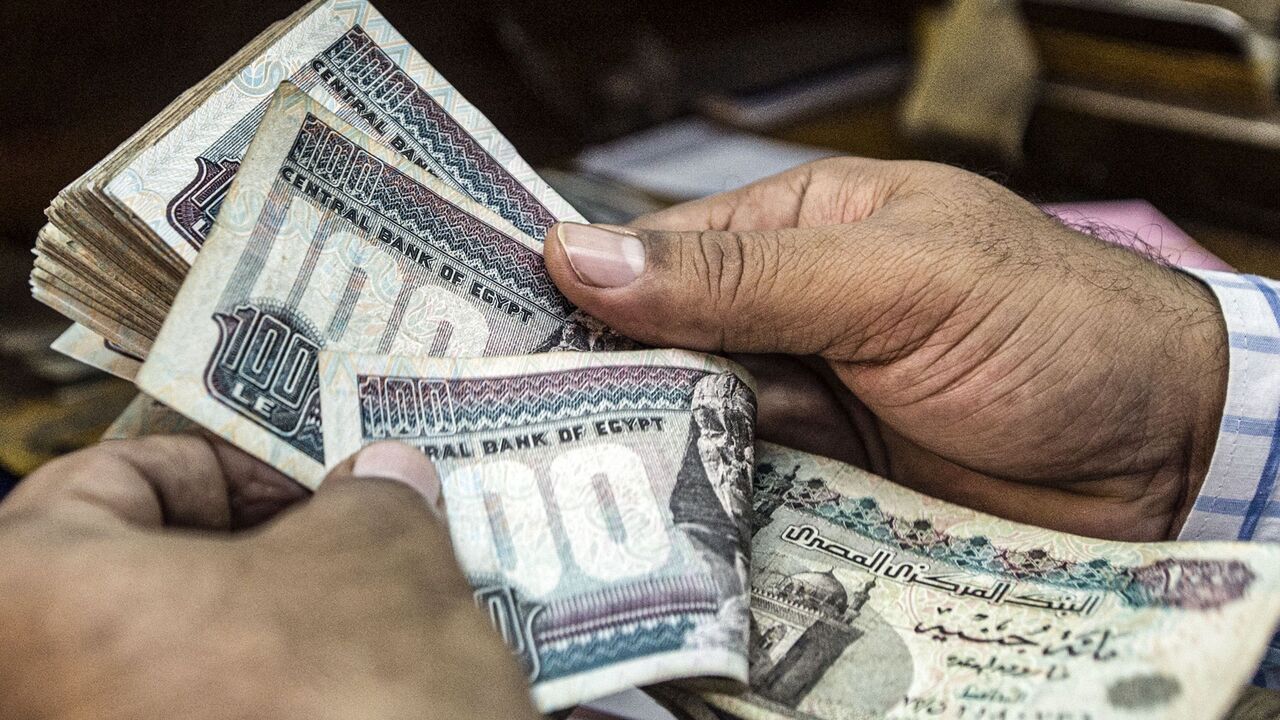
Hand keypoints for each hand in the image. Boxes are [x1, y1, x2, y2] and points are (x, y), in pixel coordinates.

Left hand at [0, 435, 536, 719]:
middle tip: (356, 542)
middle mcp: (28, 700)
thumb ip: (372, 500)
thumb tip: (383, 483)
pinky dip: (266, 707)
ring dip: (276, 640)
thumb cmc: (350, 707)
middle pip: (143, 588)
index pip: (110, 480)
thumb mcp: (380, 559)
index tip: (315, 480)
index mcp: (25, 602)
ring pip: (177, 674)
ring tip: (377, 623)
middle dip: (262, 558)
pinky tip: (353, 700)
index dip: (232, 464)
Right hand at [544, 157, 1227, 540]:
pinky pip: (744, 505)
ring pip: (695, 438)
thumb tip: (584, 255)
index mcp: (797, 236)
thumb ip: (745, 277)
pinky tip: (657, 542)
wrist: (1171, 455)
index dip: (579, 295)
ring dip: (650, 467)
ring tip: (570, 501)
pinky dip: (705, 522)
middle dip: (603, 395)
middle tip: (514, 441)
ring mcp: (808, 413)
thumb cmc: (1056, 327)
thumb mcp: (899, 277)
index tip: (490, 343)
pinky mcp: (830, 494)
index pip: (656, 259)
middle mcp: (790, 323)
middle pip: (663, 358)